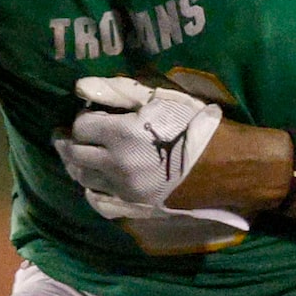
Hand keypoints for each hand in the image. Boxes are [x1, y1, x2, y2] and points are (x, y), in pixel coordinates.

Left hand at [52, 75, 250, 251]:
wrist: (230, 166)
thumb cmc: (197, 125)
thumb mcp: (160, 99)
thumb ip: (117, 92)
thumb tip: (80, 87)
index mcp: (120, 135)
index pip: (81, 126)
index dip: (83, 117)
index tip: (90, 112)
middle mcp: (116, 166)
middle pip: (75, 154)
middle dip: (69, 141)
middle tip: (66, 134)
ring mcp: (124, 190)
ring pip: (84, 178)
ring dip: (76, 164)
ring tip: (75, 154)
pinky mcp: (135, 207)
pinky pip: (100, 204)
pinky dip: (91, 191)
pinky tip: (93, 183)